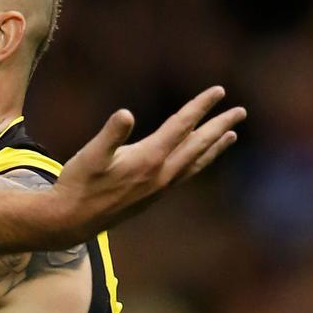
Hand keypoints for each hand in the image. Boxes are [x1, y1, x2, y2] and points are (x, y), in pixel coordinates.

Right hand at [53, 86, 244, 241]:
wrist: (71, 221)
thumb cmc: (78, 184)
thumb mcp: (90, 156)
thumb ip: (111, 135)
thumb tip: (126, 114)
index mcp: (149, 160)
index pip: (181, 127)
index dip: (200, 107)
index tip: (219, 91)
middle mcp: (161, 175)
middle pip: (197, 145)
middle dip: (219, 126)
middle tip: (240, 111)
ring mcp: (159, 188)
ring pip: (195, 163)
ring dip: (214, 147)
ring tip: (231, 136)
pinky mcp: (152, 196)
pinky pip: (185, 174)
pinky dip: (198, 162)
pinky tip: (196, 160)